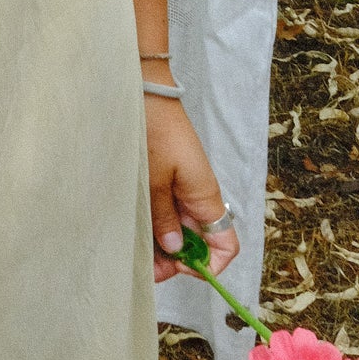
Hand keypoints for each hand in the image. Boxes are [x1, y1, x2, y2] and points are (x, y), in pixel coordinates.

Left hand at [145, 88, 238, 283]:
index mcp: (205, 199)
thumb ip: (164, 217)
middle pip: (198, 243)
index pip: (225, 246)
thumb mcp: (154, 179)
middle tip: (144, 267)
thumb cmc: (153, 131)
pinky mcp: (168, 178)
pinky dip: (155, 223)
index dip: (208, 265)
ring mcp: (183, 188)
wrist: (147, 92)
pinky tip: (135, 227)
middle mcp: (199, 198)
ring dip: (162, 243)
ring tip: (134, 250)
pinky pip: (168, 211)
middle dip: (176, 260)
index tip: (177, 267)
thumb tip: (177, 251)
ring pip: (180, 229)